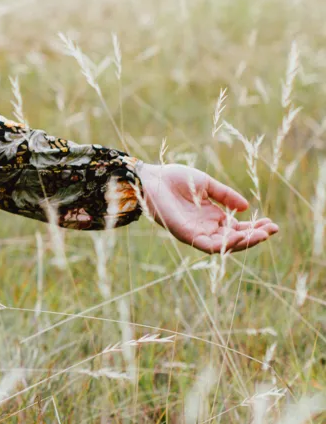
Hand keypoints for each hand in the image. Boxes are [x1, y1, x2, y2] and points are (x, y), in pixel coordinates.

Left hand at [138, 162, 278, 253]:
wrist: (152, 177)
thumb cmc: (175, 178)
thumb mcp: (207, 184)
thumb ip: (225, 195)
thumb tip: (246, 207)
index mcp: (212, 217)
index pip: (238, 228)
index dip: (255, 228)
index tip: (271, 223)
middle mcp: (206, 228)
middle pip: (235, 239)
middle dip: (255, 236)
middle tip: (272, 230)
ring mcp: (197, 233)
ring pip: (225, 246)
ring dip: (245, 242)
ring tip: (262, 234)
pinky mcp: (186, 235)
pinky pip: (208, 246)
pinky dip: (225, 245)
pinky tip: (240, 237)